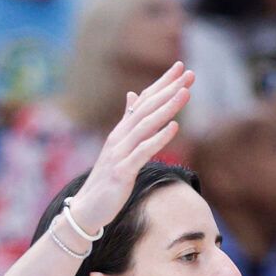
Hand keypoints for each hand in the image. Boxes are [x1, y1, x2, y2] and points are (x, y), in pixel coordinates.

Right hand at [63, 62, 191, 236]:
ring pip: (146, 126)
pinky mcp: (122, 172)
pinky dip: (158, 139)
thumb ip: (126, 122)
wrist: (86, 209)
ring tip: (185, 93)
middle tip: (189, 72)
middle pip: (147, 108)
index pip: (143, 101)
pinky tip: (174, 127)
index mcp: (121, 132)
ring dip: (167, 108)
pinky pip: (142, 152)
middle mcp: (120, 137)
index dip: (162, 83)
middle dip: (169, 89)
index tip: (180, 66)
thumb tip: (132, 94)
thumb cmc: (106, 181)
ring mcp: (120, 153)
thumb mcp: (118, 148)